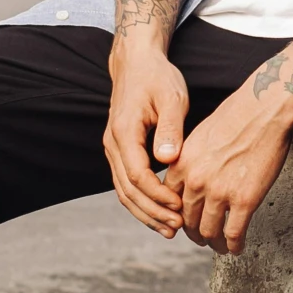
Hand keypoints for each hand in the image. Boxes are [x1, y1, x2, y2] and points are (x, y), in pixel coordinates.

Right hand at [102, 38, 189, 236]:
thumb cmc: (157, 78)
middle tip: (177, 227)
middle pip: (127, 190)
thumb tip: (168, 160)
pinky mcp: (120, 151)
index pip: (138, 175)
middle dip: (152, 212)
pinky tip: (159, 213)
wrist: (137, 63)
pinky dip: (141, 202)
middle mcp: (112, 143)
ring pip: (124, 191)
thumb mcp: (172, 98)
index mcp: (124, 131)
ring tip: (169, 229)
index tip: (179, 206)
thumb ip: (170, 129)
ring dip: (145, 213)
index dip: (158, 195)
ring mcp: (113, 149)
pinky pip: (126, 183)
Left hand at [166, 82, 292, 254]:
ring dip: (215, 243)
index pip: (171, 202)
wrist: (263, 110)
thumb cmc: (236, 115)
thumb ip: (190, 159)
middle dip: (195, 234)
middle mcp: (196, 182)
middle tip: (204, 238)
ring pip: (210, 232)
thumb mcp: (199, 136)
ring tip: (222, 246)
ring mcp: (220, 193)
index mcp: (182, 165)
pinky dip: (235, 245)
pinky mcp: (244, 200)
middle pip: (188, 221)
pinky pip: (234, 233)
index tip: (187, 220)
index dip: (179, 216)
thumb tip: (192, 175)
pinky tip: (238, 247)